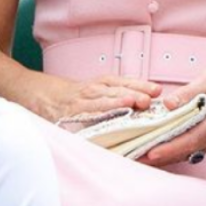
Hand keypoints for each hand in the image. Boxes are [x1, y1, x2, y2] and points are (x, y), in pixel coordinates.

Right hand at [47, 75, 161, 122]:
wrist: (47, 96)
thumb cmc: (81, 95)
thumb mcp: (100, 88)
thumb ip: (121, 93)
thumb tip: (150, 100)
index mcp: (104, 82)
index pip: (126, 82)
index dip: (142, 85)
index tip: (157, 90)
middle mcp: (94, 90)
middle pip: (116, 91)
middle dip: (133, 95)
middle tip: (147, 100)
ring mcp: (81, 102)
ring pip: (101, 102)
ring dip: (116, 104)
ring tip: (128, 104)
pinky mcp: (68, 116)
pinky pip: (81, 117)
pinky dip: (92, 119)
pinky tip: (102, 124)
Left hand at [141, 62, 205, 166]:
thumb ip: (190, 91)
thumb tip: (168, 103)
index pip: (193, 138)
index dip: (171, 147)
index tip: (150, 153)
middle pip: (186, 150)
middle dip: (160, 156)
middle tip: (134, 158)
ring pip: (186, 153)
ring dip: (163, 156)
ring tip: (137, 156)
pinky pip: (189, 150)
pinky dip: (172, 151)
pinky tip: (154, 149)